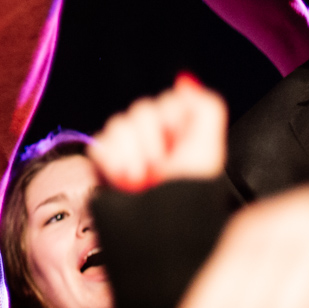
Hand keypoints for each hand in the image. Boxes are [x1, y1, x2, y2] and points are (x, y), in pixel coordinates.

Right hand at [90, 75, 226, 191]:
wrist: (160, 226)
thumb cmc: (188, 193)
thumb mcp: (209, 147)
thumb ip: (205, 107)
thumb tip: (186, 81)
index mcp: (178, 129)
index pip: (166, 101)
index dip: (173, 121)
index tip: (179, 145)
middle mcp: (152, 135)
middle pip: (140, 110)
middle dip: (153, 141)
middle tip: (162, 165)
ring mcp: (126, 147)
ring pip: (118, 124)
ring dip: (134, 156)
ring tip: (144, 177)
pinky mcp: (104, 159)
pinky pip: (99, 143)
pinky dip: (113, 163)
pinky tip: (125, 178)